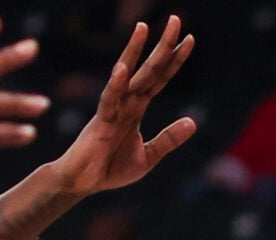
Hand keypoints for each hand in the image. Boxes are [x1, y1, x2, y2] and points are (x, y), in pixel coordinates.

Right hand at [50, 18, 198, 195]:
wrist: (83, 183)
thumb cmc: (110, 168)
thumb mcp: (148, 156)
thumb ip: (168, 139)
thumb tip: (193, 122)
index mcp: (137, 108)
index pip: (160, 79)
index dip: (175, 60)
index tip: (190, 39)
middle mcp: (126, 102)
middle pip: (149, 70)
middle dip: (162, 46)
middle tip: (176, 19)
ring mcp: (113, 109)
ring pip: (128, 76)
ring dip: (134, 52)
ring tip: (143, 27)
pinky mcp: (100, 122)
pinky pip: (108, 100)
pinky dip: (116, 85)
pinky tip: (122, 68)